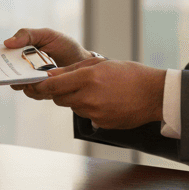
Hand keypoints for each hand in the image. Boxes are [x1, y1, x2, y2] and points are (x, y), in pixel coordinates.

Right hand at [5, 27, 93, 92]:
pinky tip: (45, 80)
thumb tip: (7, 42)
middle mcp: (24, 70)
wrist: (83, 61)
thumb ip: (28, 35)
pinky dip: (37, 88)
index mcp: (21, 54)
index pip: (3, 58)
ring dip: (25, 82)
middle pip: (8, 74)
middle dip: (6, 74)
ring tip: (35, 75)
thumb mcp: (47, 35)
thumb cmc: (64, 45)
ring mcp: (33, 82)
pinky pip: (34, 93)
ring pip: (21, 86)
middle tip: (13, 71)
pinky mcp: (43, 92)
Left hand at [18, 58, 163, 129]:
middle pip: (59, 98)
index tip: (34, 85)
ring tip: (96, 90)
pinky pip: (87, 115)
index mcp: (87, 78)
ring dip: (76, 99)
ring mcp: (95, 113)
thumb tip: (50, 75)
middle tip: (69, 84)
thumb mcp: (100, 65)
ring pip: (73, 107)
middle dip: (60, 92)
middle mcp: (88, 97)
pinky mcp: (101, 124)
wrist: (154, 94)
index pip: (53, 86)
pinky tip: (105, 100)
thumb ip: (72, 70)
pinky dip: (90, 108)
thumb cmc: (129, 74)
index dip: (40, 86)